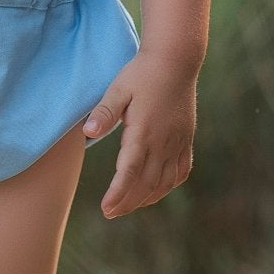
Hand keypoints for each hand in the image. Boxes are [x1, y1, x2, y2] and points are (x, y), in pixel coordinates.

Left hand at [81, 50, 199, 217]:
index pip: (129, 172)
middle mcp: (163, 142)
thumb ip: (104, 112)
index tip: (106, 209)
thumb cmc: (142, 73)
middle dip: (128, 201)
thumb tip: (87, 132)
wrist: (176, 60)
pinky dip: (168, 186)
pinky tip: (157, 191)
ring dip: (147, 198)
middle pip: (146, 183)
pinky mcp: (186, 139)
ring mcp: (177, 142)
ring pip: (164, 181)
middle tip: (110, 213)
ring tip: (129, 206)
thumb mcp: (118, 88)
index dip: (117, 194)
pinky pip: (180, 171)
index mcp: (143, 132)